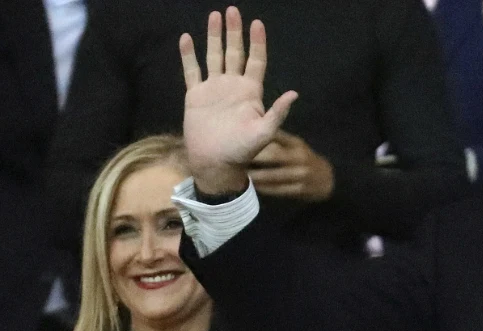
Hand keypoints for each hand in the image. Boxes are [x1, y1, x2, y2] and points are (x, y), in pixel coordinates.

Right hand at [179, 8, 297, 193]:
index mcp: (250, 92)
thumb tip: (294, 94)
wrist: (215, 163)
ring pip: (214, 56)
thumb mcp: (263, 133)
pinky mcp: (196, 96)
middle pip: (235, 52)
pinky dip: (189, 55)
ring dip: (214, 37)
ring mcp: (214, 89)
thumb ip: (277, 112)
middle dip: (234, 32)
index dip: (257, 42)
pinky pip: (192, 71)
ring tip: (214, 16)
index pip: (256, 61)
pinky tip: (187, 38)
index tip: (257, 23)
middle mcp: (232, 86)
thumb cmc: (241, 151)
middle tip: (233, 10)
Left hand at [248, 131, 335, 201]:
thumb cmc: (304, 159)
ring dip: (256, 175)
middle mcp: (299, 158)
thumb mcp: (296, 145)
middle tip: (236, 158)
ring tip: (241, 174)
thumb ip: (278, 138)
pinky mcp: (299, 190)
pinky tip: (253, 186)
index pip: (276, 137)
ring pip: (273, 176)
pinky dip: (263, 188)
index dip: (258, 139)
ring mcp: (300, 175)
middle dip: (254, 157)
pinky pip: (277, 190)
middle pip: (273, 156)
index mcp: (296, 144)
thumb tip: (255, 128)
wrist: (325, 180)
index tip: (240, 140)